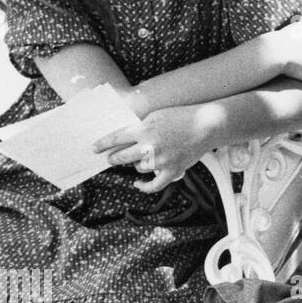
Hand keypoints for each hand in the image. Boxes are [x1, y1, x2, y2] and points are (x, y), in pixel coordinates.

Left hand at [94, 106, 213, 193]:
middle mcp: (150, 146)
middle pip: (122, 156)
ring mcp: (161, 160)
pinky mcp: (172, 170)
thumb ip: (140, 127)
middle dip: (113, 158)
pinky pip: (154, 185)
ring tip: (142, 159)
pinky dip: (144, 186)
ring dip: (137, 164)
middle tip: (111, 158)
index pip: (116, 138)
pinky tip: (138, 184)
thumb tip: (124, 139)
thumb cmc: (182, 117)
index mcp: (144, 129)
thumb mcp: (156, 116)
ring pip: (138, 168)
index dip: (102, 144)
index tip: (94, 148)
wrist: (207, 125)